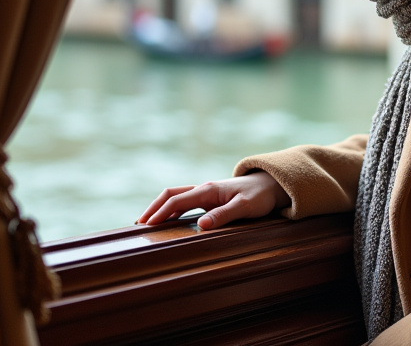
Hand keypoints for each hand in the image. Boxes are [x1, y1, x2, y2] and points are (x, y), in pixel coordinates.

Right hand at [136, 171, 291, 229]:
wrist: (270, 185)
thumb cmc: (259, 197)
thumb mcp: (245, 207)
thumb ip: (224, 215)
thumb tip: (201, 225)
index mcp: (209, 190)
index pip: (177, 200)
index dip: (161, 213)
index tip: (148, 226)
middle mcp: (204, 189)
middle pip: (170, 194)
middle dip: (154, 208)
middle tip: (139, 224)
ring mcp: (205, 193)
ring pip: (176, 197)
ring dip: (160, 208)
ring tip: (147, 223)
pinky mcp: (209, 198)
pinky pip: (184, 202)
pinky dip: (171, 209)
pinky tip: (167, 221)